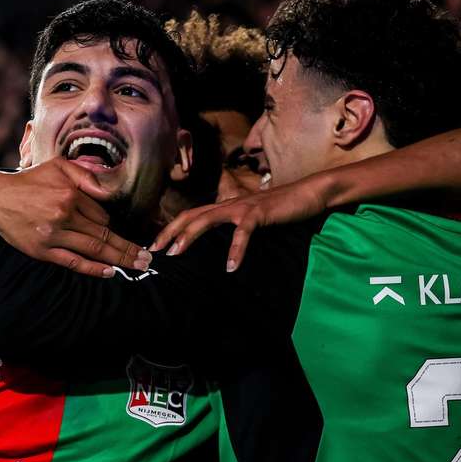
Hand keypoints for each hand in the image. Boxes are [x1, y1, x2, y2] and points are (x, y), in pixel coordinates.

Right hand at [0, 158, 150, 277]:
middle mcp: (64, 215)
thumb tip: (108, 191)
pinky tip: (110, 272)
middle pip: (105, 234)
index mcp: (70, 194)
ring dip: (119, 259)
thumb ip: (85, 174)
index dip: (114, 223)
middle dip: (129, 247)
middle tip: (148, 258)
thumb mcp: (57, 165)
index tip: (126, 234)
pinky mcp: (43, 250)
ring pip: (94, 249)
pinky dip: (93, 268)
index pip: (103, 214)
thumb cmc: (29, 181)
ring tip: (138, 265)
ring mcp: (54, 235)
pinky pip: (74, 262)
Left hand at [150, 175, 327, 271]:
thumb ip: (233, 231)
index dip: (169, 229)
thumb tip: (219, 253)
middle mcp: (227, 204)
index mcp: (223, 207)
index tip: (154, 247)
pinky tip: (230, 267)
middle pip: (190, 215)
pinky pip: (243, 232)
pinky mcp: (259, 213)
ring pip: (207, 219)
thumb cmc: (278, 211)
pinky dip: (236, 250)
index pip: (189, 216)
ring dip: (189, 236)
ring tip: (176, 253)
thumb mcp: (249, 221)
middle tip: (153, 251)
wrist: (307, 193)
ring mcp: (242, 207)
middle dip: (169, 232)